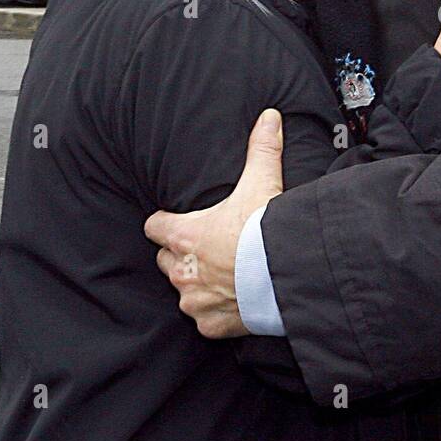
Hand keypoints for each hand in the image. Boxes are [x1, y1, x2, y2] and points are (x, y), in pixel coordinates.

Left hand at [144, 109, 285, 338]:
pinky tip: (237, 301)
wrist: (286, 276)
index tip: (178, 222)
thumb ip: (262, 149)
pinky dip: (218, 313)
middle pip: (165, 261)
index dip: (165, 223)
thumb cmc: (267, 232)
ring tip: (226, 277)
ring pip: (184, 293)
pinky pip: (206, 320)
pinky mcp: (212, 325)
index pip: (155, 227)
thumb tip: (268, 116)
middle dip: (183, 256)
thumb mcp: (262, 183)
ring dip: (199, 285)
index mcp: (185, 235)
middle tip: (210, 249)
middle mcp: (182, 271)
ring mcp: (195, 301)